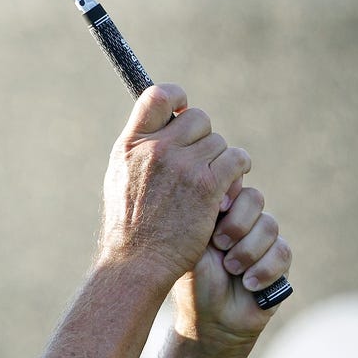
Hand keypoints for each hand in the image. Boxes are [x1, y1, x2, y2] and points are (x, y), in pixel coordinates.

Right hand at [98, 84, 251, 284]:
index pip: (158, 96)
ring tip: (210, 185)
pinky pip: (236, 160)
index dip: (177, 97)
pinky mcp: (207, 185)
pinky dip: (237, 172)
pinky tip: (227, 190)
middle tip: (199, 163)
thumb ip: (139, 150)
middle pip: (198, 118)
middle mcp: (156, 149)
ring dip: (220, 162)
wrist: (136, 262)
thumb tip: (163, 124)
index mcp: (131, 145)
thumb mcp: (119, 178)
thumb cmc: (128, 227)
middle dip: (202, 138)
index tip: (182, 110)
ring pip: (220, 142)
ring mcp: (182, 166)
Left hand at [172, 184, 291, 343]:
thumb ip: (201, 218)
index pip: (232, 186)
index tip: (217, 212)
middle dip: (237, 225)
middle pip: (254, 199)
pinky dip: (263, 270)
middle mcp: (243, 222)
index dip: (228, 198)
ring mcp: (264, 240)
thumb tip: (215, 192)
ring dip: (247, 251)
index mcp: (219, 213)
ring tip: (231, 270)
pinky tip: (248, 284)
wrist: (211, 319)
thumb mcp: (190, 248)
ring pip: (269, 226)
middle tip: (220, 245)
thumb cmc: (195, 282)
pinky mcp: (280, 261)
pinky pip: (282, 253)